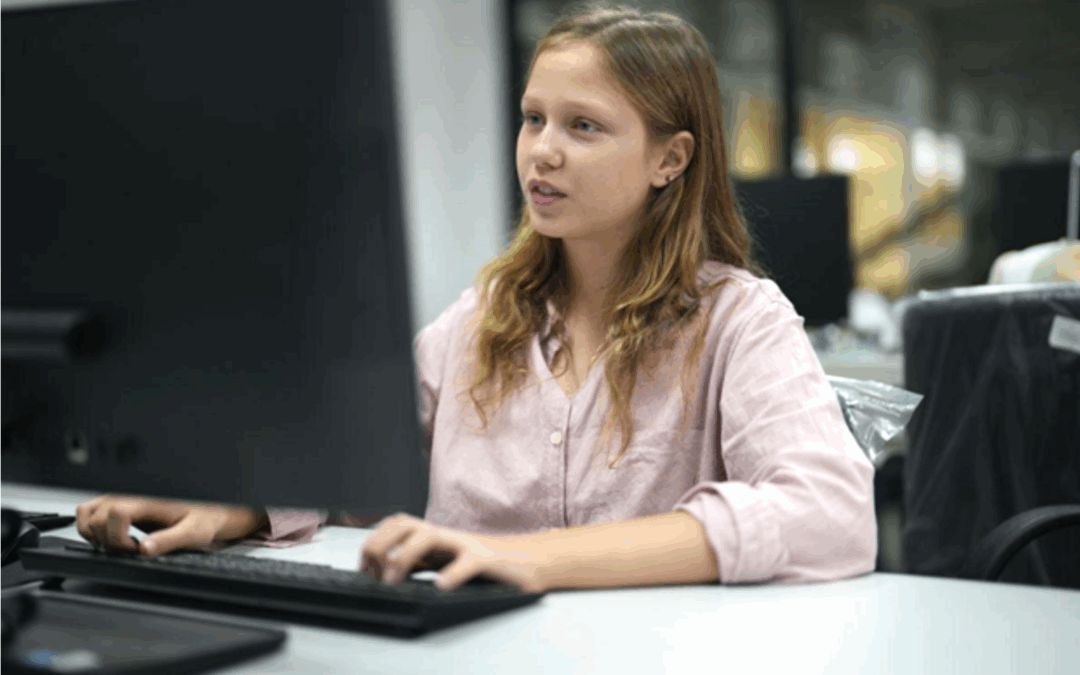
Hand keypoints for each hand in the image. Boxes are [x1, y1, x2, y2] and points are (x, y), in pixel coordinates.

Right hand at [75, 495, 264, 556]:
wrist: (210, 509)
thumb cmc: (204, 518)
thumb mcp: (194, 532)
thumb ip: (169, 540)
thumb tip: (144, 550)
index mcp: (149, 500)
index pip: (115, 513)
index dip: (118, 537)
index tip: (135, 548)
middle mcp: (131, 495)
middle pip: (96, 516)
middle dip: (108, 539)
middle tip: (131, 548)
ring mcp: (122, 497)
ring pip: (86, 512)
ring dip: (94, 533)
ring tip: (120, 543)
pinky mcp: (119, 503)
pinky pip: (89, 511)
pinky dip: (90, 526)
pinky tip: (112, 537)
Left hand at [359, 513, 549, 592]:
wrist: (530, 561)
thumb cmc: (488, 566)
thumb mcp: (447, 562)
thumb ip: (423, 564)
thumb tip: (387, 574)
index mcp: (436, 537)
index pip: (396, 525)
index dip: (374, 542)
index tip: (364, 567)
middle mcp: (448, 536)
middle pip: (405, 523)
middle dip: (382, 544)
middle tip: (374, 572)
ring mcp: (467, 544)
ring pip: (431, 536)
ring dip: (406, 556)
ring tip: (394, 579)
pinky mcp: (488, 559)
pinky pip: (469, 562)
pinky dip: (453, 574)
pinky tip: (442, 586)